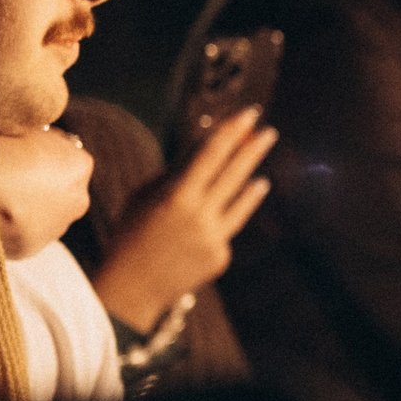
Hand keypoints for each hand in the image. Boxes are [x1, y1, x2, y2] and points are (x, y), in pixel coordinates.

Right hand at [0, 127, 95, 260]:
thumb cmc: (2, 145)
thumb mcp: (32, 130)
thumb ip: (46, 142)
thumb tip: (41, 145)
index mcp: (81, 165)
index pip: (70, 161)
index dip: (47, 158)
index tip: (27, 157)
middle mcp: (78, 200)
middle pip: (64, 195)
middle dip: (44, 190)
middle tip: (14, 182)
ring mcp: (56, 227)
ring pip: (46, 219)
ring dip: (30, 213)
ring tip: (0, 200)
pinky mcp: (32, 247)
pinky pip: (24, 236)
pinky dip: (12, 229)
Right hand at [90, 106, 276, 330]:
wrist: (132, 286)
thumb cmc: (133, 232)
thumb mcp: (147, 196)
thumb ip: (178, 170)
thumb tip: (206, 139)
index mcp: (177, 196)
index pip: (211, 156)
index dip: (231, 133)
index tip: (248, 115)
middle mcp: (200, 216)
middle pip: (233, 176)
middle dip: (251, 150)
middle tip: (268, 131)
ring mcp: (213, 238)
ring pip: (240, 204)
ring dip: (252, 185)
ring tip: (263, 175)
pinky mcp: (220, 256)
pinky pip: (225, 230)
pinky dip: (222, 220)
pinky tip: (212, 224)